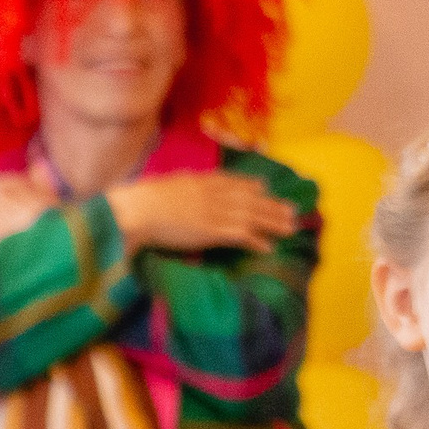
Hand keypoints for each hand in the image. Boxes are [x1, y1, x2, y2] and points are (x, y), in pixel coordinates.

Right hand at [108, 171, 298, 253]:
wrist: (137, 210)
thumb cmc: (140, 201)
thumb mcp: (162, 186)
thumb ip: (176, 188)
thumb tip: (175, 189)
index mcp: (200, 181)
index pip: (231, 181)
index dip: (250, 185)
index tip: (264, 187)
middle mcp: (213, 193)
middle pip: (249, 198)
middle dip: (272, 205)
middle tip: (292, 210)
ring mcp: (214, 211)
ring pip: (252, 215)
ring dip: (273, 222)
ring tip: (290, 228)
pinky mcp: (213, 231)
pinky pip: (242, 235)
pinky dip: (257, 241)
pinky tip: (268, 248)